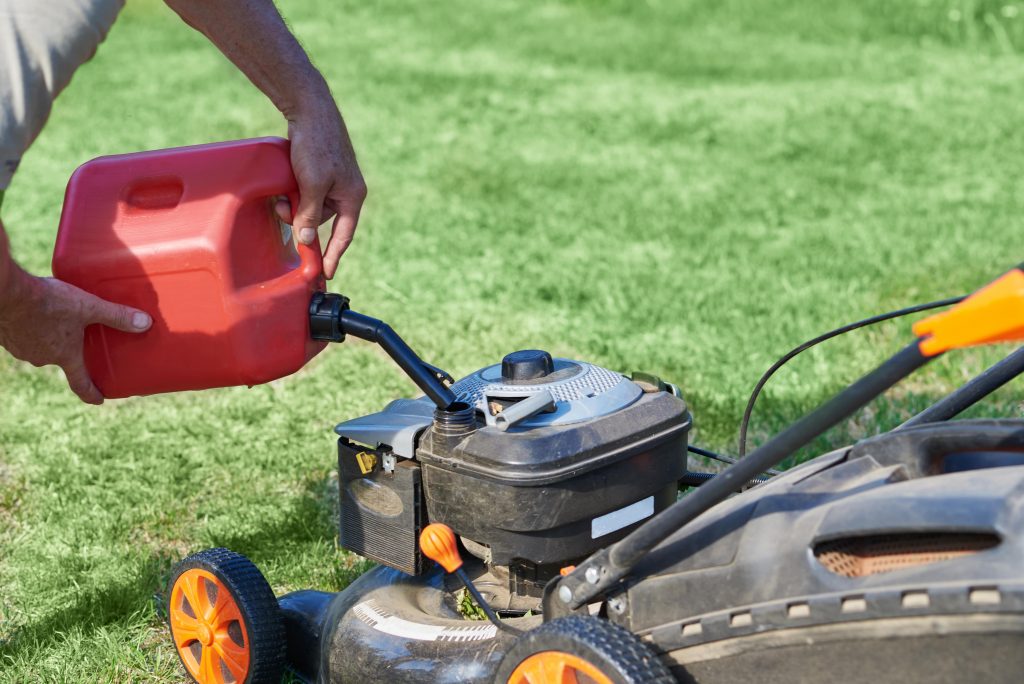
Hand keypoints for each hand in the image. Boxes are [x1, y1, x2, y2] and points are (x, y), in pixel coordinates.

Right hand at [0, 268, 151, 403]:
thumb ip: (117, 315)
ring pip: (42, 348)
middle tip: (79, 337)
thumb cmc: (47, 302)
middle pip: (63, 360)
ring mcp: (22, 349)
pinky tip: (34, 315)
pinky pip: (24, 337)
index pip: (80, 384)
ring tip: (58, 320)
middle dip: (71, 351)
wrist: (5, 294)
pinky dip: (32, 330)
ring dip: (51, 338)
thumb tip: (146, 323)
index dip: (92, 393)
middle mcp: (43, 358)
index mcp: (65, 356)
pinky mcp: (7, 337)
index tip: (100, 400)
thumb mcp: (88, 307)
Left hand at [276, 101, 366, 279]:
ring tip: (282, 191)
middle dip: (301, 218)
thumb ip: (310, 214)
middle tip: (281, 210)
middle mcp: (346, 190)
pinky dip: (295, 191)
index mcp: (353, 197)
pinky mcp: (322, 170)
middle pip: (322, 219)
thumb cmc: (317, 145)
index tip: (325, 274)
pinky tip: (286, 183)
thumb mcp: (312, 184)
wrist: (310, 108)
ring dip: (294, 204)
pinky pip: (308, 191)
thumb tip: (306, 239)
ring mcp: (334, 180)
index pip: (344, 236)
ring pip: (311, 205)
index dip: (333, 256)